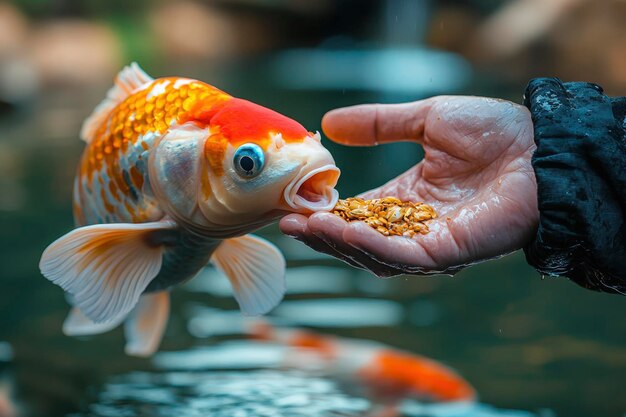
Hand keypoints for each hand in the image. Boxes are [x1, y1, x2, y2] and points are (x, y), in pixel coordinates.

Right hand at [280, 96, 538, 275]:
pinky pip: (401, 257)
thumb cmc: (494, 132)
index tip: (291, 204)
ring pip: (372, 255)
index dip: (323, 212)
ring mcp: (429, 244)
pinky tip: (341, 231)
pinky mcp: (447, 254)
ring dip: (336, 243)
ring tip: (304, 227)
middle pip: (356, 241)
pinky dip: (369, 247)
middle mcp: (413, 226)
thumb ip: (380, 124)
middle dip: (320, 235)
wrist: (541, 146)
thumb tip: (329, 124)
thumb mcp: (426, 119)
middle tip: (287, 222)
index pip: (355, 213)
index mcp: (406, 198)